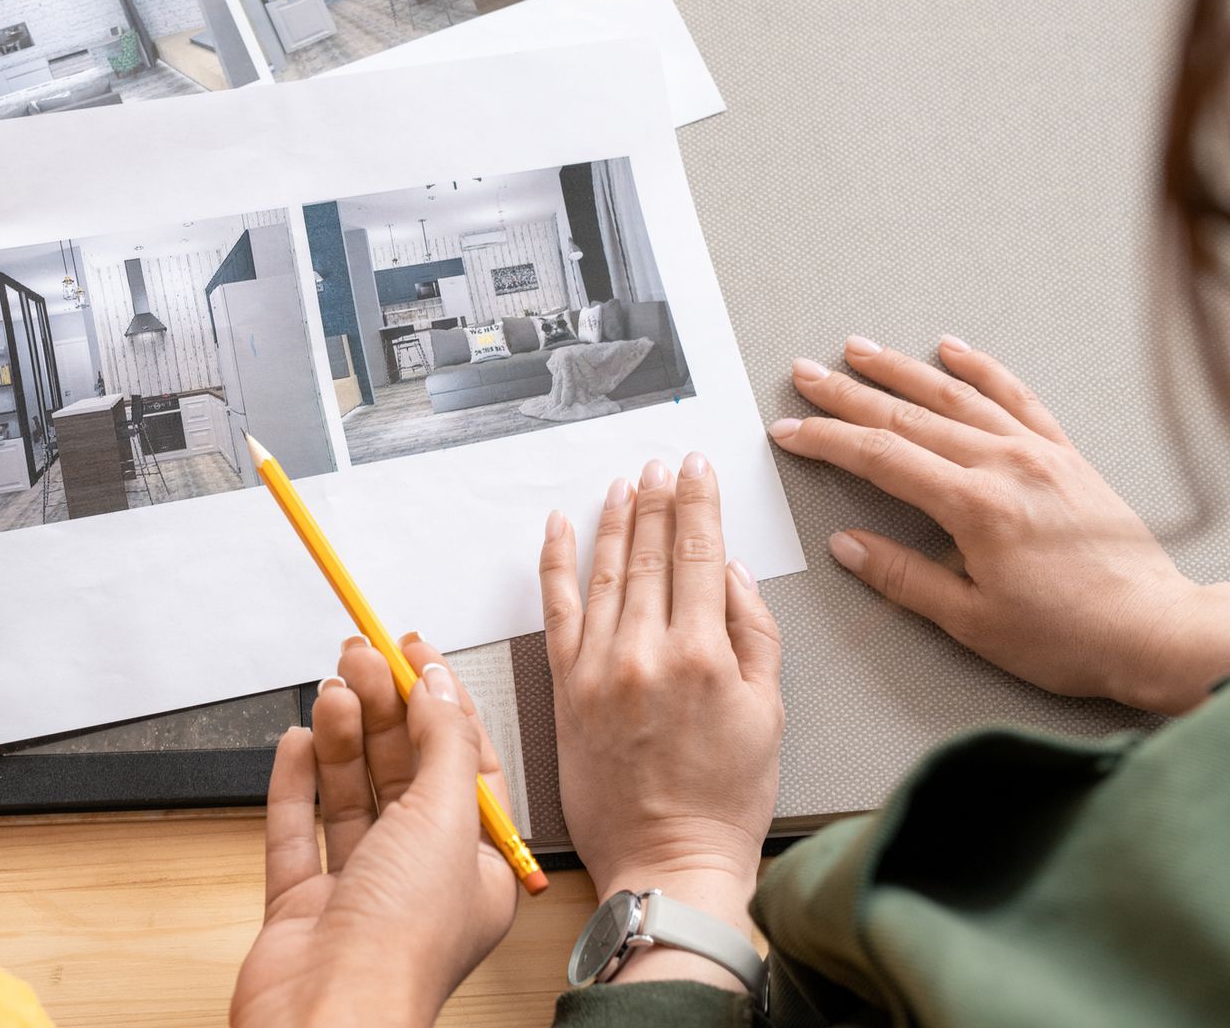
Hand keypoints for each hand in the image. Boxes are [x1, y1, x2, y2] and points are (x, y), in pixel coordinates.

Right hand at [231, 637, 516, 1027]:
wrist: (327, 1015)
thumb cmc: (402, 945)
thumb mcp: (445, 819)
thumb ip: (442, 742)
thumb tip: (437, 684)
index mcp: (476, 866)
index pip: (462, 762)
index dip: (437, 700)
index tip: (410, 651)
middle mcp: (420, 877)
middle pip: (402, 770)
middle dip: (381, 708)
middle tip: (359, 657)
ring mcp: (359, 891)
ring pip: (350, 792)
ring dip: (341, 736)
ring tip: (332, 690)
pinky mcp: (303, 903)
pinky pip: (299, 827)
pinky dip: (296, 782)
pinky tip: (298, 741)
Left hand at [538, 455, 781, 990]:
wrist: (667, 861)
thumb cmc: (724, 800)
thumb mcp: (769, 716)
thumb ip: (756, 637)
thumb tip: (734, 574)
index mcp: (704, 656)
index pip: (700, 555)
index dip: (698, 503)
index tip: (696, 467)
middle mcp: (646, 653)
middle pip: (650, 554)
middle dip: (657, 500)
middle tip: (660, 464)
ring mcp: (599, 669)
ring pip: (605, 573)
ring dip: (615, 521)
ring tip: (624, 484)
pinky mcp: (565, 689)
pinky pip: (557, 611)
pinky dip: (556, 563)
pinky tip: (560, 527)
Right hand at [770, 335, 1229, 714]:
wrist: (1154, 632)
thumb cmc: (1070, 635)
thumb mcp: (971, 620)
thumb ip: (903, 577)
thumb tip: (847, 546)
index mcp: (976, 506)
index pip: (881, 457)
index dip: (827, 441)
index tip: (789, 431)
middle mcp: (1006, 466)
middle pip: (908, 417)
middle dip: (848, 394)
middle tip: (805, 376)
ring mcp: (1038, 454)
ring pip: (956, 397)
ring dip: (902, 370)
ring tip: (859, 350)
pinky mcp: (1065, 456)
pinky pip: (1016, 398)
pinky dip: (982, 371)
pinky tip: (953, 352)